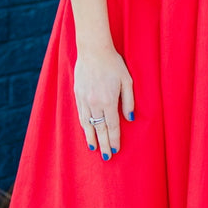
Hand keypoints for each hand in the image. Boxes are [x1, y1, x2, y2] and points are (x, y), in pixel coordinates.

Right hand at [74, 44, 133, 158]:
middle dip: (104, 144)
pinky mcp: (77, 95)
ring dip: (91, 138)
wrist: (93, 50)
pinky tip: (86, 131)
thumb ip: (128, 101)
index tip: (116, 150)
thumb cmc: (113, 63)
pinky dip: (83, 126)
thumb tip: (130, 118)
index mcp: (108, 101)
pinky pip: (80, 115)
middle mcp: (95, 103)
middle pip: (99, 129)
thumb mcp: (127, 80)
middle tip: (107, 157)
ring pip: (87, 124)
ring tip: (94, 149)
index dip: (114, 139)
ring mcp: (84, 100)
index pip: (112, 126)